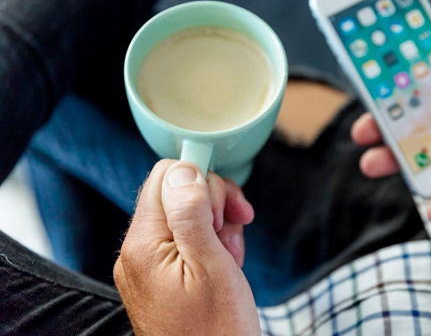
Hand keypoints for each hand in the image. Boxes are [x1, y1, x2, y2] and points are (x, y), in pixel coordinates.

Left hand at [113, 160, 258, 335]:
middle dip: (213, 203)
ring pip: (186, 215)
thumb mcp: (211, 265)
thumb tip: (183, 168)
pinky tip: (225, 264)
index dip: (203, 180)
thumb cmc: (216, 331)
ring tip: (231, 255)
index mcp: (145, 244)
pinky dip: (211, 244)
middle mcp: (139, 251)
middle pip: (176, 192)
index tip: (228, 205)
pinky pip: (186, 240)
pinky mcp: (161, 275)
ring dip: (217, 225)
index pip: (166, 176)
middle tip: (234, 228)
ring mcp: (149, 264)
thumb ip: (191, 212)